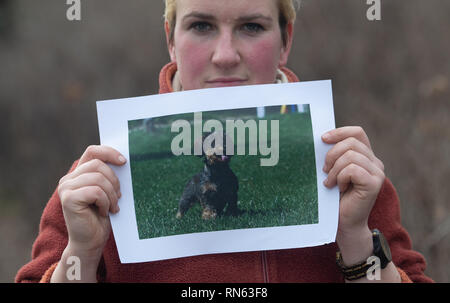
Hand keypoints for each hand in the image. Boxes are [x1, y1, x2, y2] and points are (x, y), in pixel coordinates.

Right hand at [58, 145, 125, 255]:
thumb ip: (107, 176)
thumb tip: (123, 160)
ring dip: (111, 194)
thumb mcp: (107, 192)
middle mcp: (68, 179)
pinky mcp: (68, 199)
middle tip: (118, 196)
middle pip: (98, 165)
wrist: (91, 242)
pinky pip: (96, 192)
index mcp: (78, 174)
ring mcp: (66, 188)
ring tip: (112, 207)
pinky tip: (104, 212)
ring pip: (99, 179)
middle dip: (114, 181)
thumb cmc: (101, 217)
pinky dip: (105, 202)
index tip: (123, 161)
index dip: (109, 152)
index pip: (92, 151)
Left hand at [322, 127, 384, 254]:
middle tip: (324, 171)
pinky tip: (338, 188)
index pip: (357, 133)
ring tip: (330, 183)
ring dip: (334, 170)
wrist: (344, 224)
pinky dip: (340, 178)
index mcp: (366, 157)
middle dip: (332, 155)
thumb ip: (334, 155)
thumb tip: (322, 138)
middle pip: (351, 142)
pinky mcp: (374, 183)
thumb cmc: (335, 198)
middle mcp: (375, 163)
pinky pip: (352, 169)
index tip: (323, 139)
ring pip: (350, 155)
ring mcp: (377, 173)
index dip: (340, 132)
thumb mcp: (333, 171)